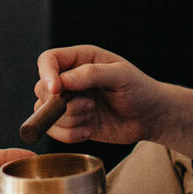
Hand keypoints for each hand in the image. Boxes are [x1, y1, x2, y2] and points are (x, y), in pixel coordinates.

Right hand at [33, 45, 168, 145]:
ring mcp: (70, 102)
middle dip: (62, 103)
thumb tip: (64, 80)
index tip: (56, 90)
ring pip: (46, 112)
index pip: (48, 60)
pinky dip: (69, 134)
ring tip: (93, 115)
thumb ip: (93, 74)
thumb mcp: (121, 76)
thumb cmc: (140, 89)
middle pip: (42, 89)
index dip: (46, 74)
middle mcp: (70, 79)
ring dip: (69, 120)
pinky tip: (89, 130)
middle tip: (90, 105)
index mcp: (81, 59)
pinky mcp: (72, 123)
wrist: (150, 117)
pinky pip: (55, 130)